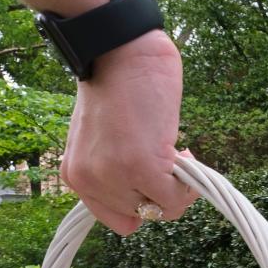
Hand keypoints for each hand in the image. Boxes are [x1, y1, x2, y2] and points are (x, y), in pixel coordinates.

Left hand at [60, 31, 196, 234]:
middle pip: (142, 214)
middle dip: (162, 191)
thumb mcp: (102, 135)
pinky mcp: (143, 168)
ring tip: (178, 153)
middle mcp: (90, 180)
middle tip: (170, 159)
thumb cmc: (116, 81)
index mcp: (76, 173)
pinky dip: (190, 182)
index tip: (155, 180)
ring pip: (163, 209)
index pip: (116, 218)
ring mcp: (115, 176)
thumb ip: (114, 165)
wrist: (118, 49)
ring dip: (179, 186)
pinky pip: (177, 197)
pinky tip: (185, 151)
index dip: (143, 202)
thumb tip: (151, 191)